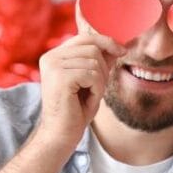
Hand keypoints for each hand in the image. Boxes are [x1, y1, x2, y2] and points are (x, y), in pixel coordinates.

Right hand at [34, 33, 123, 153]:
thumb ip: (100, 62)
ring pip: (94, 61)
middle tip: (96, 89)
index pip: (85, 38)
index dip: (106, 42)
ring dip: (100, 81)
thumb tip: (117, 46)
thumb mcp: (92, 81)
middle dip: (103, 68)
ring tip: (90, 95)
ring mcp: (53, 66)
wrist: (62, 134)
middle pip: (92, 47)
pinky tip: (88, 99)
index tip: (122, 51)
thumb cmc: (76, 110)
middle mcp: (50, 57)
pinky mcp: (60, 77)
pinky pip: (92, 75)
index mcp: (54, 55)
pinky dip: (97, 89)